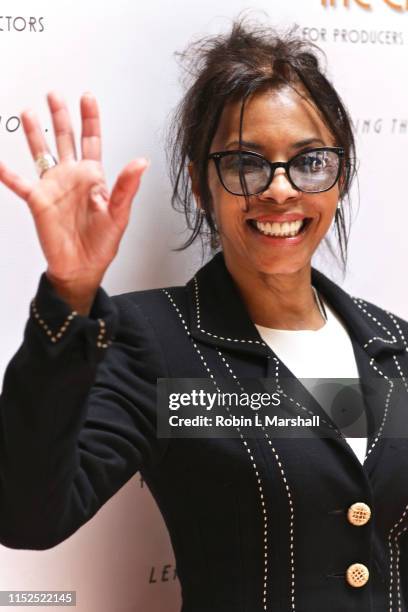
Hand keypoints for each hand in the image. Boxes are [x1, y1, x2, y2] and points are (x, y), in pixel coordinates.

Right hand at [0, 91, 148, 302]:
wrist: (81, 267)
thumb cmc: (102, 244)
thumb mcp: (119, 214)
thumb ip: (127, 187)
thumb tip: (141, 162)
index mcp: (93, 177)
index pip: (92, 141)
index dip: (90, 119)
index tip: (88, 98)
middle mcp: (72, 177)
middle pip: (65, 139)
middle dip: (60, 116)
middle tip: (54, 94)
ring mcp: (53, 187)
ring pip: (42, 152)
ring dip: (35, 133)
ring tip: (29, 113)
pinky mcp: (38, 201)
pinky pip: (19, 183)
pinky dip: (8, 173)